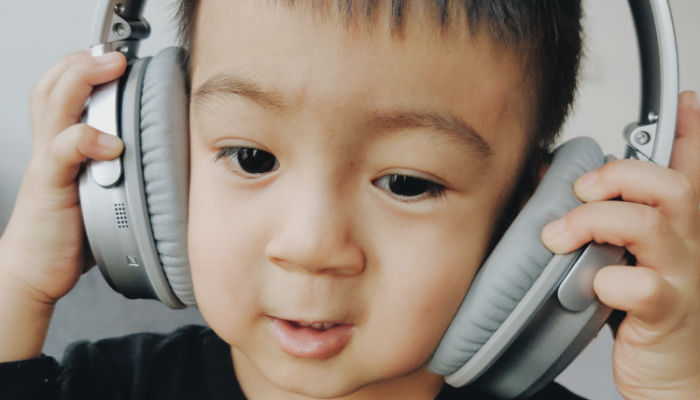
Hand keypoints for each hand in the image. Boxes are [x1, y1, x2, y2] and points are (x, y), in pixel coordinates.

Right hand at [0, 51, 125, 306]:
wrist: (35, 270)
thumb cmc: (71, 234)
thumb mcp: (101, 192)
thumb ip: (120, 170)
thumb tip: (166, 164)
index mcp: (64, 145)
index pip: (63, 91)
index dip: (84, 69)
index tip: (119, 60)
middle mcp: (53, 147)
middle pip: (53, 87)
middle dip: (82, 64)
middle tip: (116, 57)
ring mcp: (49, 164)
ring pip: (54, 105)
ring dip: (81, 81)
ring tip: (111, 70)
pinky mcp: (50, 186)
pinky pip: (62, 151)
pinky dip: (86, 139)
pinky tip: (112, 143)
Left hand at [541, 91, 699, 398]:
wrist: (668, 373)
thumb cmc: (641, 310)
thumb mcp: (623, 253)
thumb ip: (601, 217)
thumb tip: (549, 178)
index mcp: (679, 226)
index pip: (692, 168)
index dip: (690, 133)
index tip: (683, 103)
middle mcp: (690, 244)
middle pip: (674, 185)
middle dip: (618, 176)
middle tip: (582, 191)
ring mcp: (683, 276)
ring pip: (653, 224)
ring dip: (595, 222)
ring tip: (560, 237)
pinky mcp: (667, 312)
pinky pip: (641, 285)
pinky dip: (607, 281)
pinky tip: (592, 288)